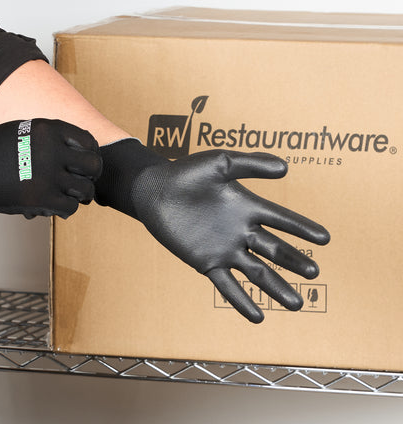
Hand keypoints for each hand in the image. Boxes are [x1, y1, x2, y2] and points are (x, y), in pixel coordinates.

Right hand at [0, 118, 101, 218]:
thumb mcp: (26, 129)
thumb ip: (52, 137)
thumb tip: (77, 149)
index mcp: (50, 129)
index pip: (88, 141)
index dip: (91, 153)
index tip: (87, 160)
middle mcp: (53, 150)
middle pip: (93, 165)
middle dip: (92, 174)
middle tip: (86, 180)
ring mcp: (48, 176)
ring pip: (85, 189)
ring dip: (82, 194)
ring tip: (75, 195)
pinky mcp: (41, 199)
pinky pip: (70, 207)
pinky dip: (67, 208)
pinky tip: (59, 204)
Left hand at [96, 140, 329, 322]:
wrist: (154, 191)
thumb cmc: (186, 174)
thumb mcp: (220, 163)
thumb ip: (251, 164)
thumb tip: (286, 168)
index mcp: (247, 206)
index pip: (282, 220)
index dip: (302, 228)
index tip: (325, 238)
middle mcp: (241, 230)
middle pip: (275, 249)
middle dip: (294, 261)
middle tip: (313, 273)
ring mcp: (225, 248)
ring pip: (257, 272)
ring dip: (276, 288)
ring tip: (296, 304)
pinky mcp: (207, 262)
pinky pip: (228, 285)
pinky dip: (242, 301)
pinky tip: (257, 317)